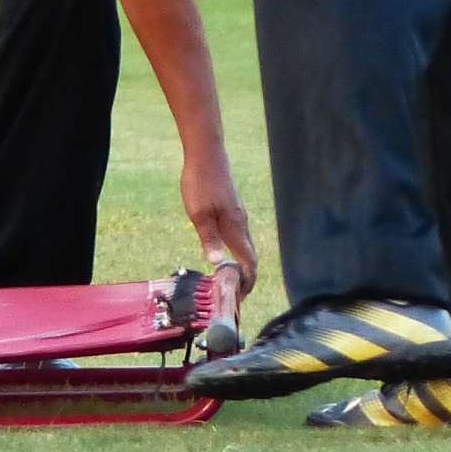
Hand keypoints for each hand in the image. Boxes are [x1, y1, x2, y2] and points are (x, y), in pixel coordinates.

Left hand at [180, 148, 257, 291]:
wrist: (206, 154)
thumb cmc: (200, 183)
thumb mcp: (199, 214)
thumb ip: (209, 239)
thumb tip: (219, 264)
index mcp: (235, 228)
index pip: (250, 262)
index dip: (248, 282)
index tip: (239, 297)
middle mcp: (241, 223)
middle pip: (251, 256)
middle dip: (245, 276)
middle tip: (233, 292)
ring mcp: (238, 214)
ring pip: (245, 244)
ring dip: (241, 262)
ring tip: (228, 275)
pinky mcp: (232, 206)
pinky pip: (238, 234)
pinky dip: (236, 248)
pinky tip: (223, 249)